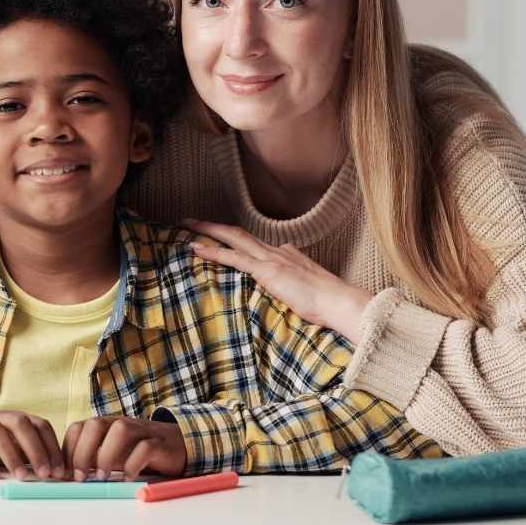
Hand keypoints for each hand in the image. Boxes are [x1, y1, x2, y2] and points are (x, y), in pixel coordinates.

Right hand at [0, 411, 66, 480]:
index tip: (60, 470)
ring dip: (11, 455)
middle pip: (20, 424)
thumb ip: (31, 454)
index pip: (40, 426)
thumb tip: (57, 474)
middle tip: (45, 473)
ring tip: (21, 476)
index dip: (52, 447)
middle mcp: (0, 418)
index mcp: (17, 419)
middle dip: (35, 449)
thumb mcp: (13, 444)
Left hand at [62, 416, 185, 480]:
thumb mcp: (112, 454)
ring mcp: (142, 431)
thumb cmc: (139, 452)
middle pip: (95, 424)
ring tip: (102, 477)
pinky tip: (127, 479)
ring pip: (120, 430)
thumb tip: (65, 476)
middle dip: (83, 451)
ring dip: (106, 454)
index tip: (64, 474)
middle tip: (80, 477)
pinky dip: (133, 464)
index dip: (68, 449)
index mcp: (106, 425)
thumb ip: (92, 460)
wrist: (179, 446)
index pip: (78, 427)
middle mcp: (121, 423)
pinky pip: (145, 447)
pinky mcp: (160, 443)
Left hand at [184, 219, 372, 343]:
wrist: (340, 303)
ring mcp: (272, 259)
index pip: (255, 243)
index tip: (220, 236)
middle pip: (240, 233)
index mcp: (287, 254)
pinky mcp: (268, 271)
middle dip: (213, 226)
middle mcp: (278, 251)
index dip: (234, 238)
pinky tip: (195, 248)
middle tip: (190, 220)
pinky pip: (234, 257)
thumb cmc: (328, 304)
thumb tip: (286, 293)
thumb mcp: (307, 290)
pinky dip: (213, 251)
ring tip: (186, 226)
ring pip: (234, 238)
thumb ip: (293, 286)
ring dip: (208, 231)